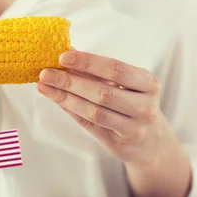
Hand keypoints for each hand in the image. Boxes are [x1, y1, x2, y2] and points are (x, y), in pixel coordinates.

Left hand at [37, 49, 171, 168]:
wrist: (151, 142)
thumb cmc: (134, 104)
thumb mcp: (126, 84)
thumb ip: (98, 70)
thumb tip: (67, 51)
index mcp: (148, 84)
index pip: (116, 69)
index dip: (88, 62)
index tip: (63, 56)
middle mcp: (145, 107)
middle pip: (102, 93)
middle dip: (70, 81)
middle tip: (45, 73)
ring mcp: (134, 128)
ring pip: (94, 112)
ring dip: (65, 98)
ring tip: (44, 86)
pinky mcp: (120, 145)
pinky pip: (90, 126)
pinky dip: (71, 111)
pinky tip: (56, 100)